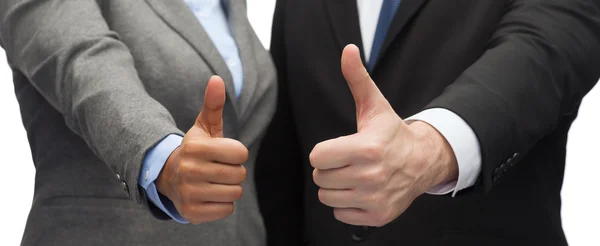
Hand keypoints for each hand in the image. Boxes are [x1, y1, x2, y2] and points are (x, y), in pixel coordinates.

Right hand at [157, 76, 247, 223]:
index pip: (240, 153)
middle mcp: (189, 170)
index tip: (223, 154)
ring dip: (229, 188)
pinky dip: (222, 204)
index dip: (237, 153)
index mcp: (195, 148)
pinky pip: (227, 210)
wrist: (170, 177)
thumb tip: (217, 79)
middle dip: (234, 172)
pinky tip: (209, 196)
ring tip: (214, 182)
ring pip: (235, 193)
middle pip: (239, 175)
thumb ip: (213, 105)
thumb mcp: (204, 127)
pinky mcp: (191, 213)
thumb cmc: (196, 151)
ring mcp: (189, 193)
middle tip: (217, 169)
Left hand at [309, 45, 457, 226]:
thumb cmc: (392, 134)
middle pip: (320, 178)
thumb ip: (357, 79)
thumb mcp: (374, 105)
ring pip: (327, 197)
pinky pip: (340, 214)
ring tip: (354, 175)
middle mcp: (371, 176)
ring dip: (336, 186)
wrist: (422, 162)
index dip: (324, 151)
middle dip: (330, 168)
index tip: (339, 147)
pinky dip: (346, 204)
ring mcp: (374, 198)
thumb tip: (348, 50)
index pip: (317, 157)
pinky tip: (361, 190)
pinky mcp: (377, 215)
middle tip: (348, 161)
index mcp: (366, 149)